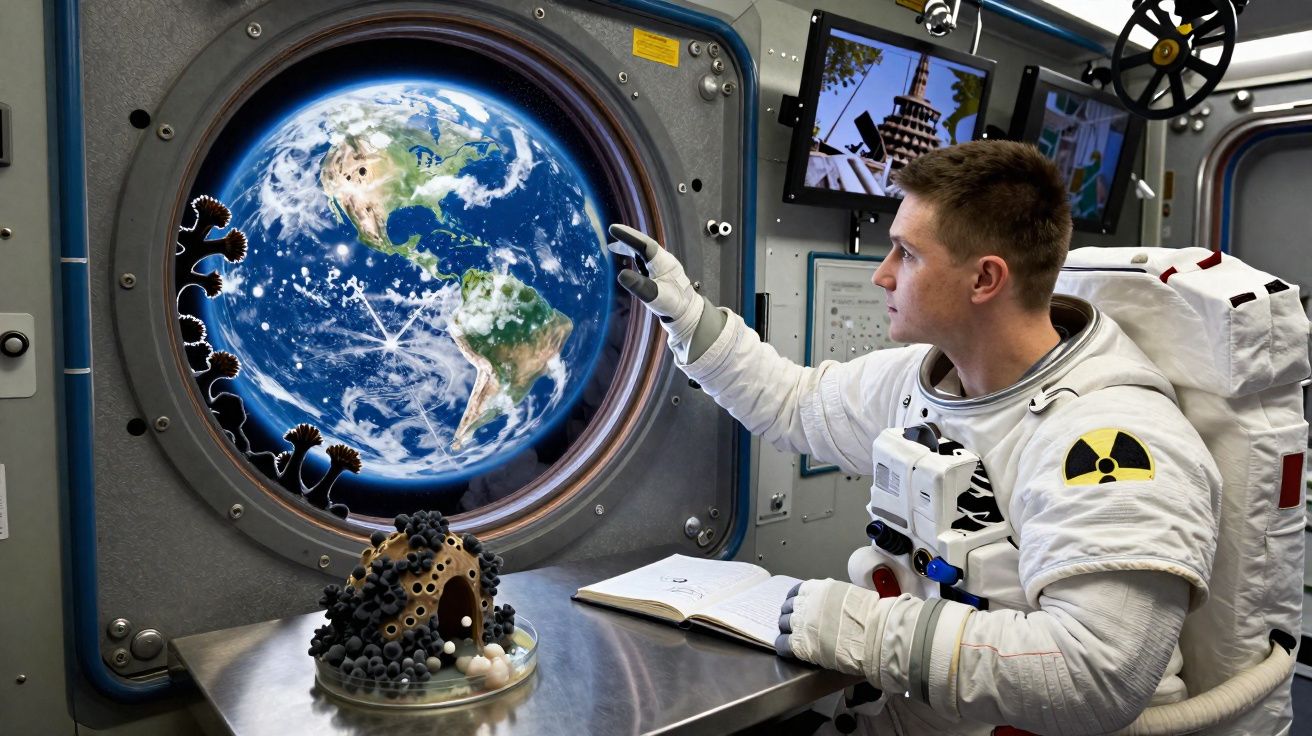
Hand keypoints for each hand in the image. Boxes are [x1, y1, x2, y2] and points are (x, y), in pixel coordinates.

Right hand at [608, 224, 723, 363]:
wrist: (685, 312)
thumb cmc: (672, 304)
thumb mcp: (654, 296)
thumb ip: (639, 285)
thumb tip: (621, 274)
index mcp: (662, 262)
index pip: (643, 244)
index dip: (628, 236)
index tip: (613, 229)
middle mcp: (662, 260)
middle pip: (643, 244)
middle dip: (628, 237)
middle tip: (612, 231)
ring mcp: (660, 265)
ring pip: (643, 250)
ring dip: (629, 245)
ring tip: (613, 245)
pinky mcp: (658, 271)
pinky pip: (643, 258)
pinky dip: (632, 254)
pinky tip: (625, 257)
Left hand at [775, 578, 896, 680]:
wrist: (872, 634)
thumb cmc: (868, 615)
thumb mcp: (848, 594)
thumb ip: (833, 598)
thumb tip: (831, 604)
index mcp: (817, 589)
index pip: (796, 592)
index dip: (796, 602)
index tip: (798, 608)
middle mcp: (805, 603)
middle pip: (787, 608)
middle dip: (790, 616)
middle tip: (796, 625)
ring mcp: (800, 622)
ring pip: (783, 624)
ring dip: (786, 630)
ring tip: (793, 637)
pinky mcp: (799, 643)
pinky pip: (782, 644)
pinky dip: (783, 647)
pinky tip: (788, 650)